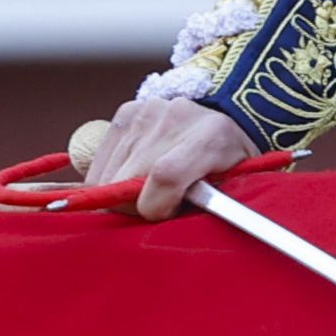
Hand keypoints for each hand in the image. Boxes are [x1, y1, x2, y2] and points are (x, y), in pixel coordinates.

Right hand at [66, 98, 257, 218]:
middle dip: (131, 206)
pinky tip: (131, 177)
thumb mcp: (234, 188)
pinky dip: (109, 176)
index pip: (166, 176)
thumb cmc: (231, 165)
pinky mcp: (127, 112)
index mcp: (213, 137)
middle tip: (150, 209)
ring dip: (117, 193)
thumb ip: (205, 207)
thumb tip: (157, 224)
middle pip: (128, 177)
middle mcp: (177, 118)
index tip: (158, 216)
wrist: (231, 118)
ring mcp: (148, 112)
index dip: (154, 206)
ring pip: (109, 172)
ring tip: (145, 192)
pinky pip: (102, 158)